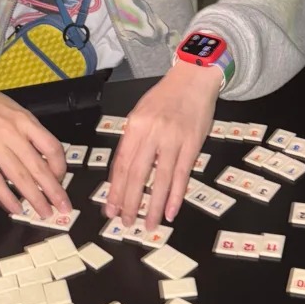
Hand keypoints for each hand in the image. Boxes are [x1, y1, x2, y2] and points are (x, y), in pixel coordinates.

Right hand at [0, 70, 69, 217]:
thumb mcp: (12, 108)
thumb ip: (26, 129)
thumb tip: (40, 154)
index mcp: (25, 120)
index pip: (52, 147)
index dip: (60, 166)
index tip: (61, 179)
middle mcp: (13, 134)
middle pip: (40, 167)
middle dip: (54, 191)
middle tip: (64, 207)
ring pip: (21, 178)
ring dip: (35, 199)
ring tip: (44, 212)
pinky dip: (7, 199)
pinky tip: (15, 209)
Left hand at [106, 62, 221, 228]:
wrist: (193, 78)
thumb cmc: (166, 96)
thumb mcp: (141, 112)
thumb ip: (133, 140)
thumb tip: (123, 173)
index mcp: (135, 125)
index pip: (121, 163)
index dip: (115, 189)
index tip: (110, 208)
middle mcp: (152, 133)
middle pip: (137, 174)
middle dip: (130, 202)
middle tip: (125, 221)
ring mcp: (174, 139)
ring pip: (160, 179)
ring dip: (153, 205)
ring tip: (148, 224)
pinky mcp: (193, 144)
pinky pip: (182, 174)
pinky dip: (176, 195)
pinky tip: (171, 211)